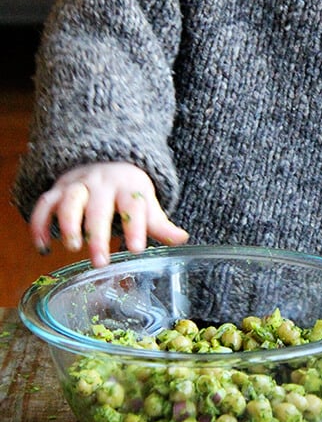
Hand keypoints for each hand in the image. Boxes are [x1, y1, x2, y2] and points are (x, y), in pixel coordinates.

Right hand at [30, 162, 188, 267]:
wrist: (106, 160)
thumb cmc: (128, 190)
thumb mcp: (146, 202)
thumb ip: (159, 223)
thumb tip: (182, 239)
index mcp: (129, 187)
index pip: (133, 206)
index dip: (135, 227)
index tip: (136, 249)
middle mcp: (102, 184)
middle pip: (99, 208)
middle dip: (98, 235)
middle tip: (100, 261)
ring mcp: (78, 185)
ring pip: (70, 201)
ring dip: (68, 224)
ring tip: (72, 247)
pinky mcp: (58, 190)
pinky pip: (44, 204)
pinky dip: (39, 224)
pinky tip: (41, 246)